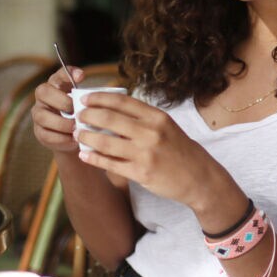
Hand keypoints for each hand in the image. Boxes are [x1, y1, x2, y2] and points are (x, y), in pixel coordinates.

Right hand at [30, 67, 82, 153]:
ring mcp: (39, 114)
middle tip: (75, 110)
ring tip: (76, 128)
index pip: (58, 75)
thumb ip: (88, 98)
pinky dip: (62, 138)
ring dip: (62, 123)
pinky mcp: (40, 132)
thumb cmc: (82, 115)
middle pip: (43, 92)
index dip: (68, 73)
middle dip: (61, 101)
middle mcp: (44, 98)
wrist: (76, 139)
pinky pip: (47, 135)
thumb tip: (96, 96)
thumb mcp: (87, 104)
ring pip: (42, 116)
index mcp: (57, 86)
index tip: (82, 76)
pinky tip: (73, 139)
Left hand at [73, 92, 235, 209]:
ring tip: (78, 134)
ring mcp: (145, 153)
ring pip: (105, 142)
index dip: (99, 98)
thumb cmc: (179, 149)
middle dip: (87, 116)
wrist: (199, 178)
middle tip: (78, 116)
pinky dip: (93, 158)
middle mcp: (150, 132)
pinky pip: (110, 164)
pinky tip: (84, 155)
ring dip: (86, 137)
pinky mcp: (141, 173)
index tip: (85, 99)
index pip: (121, 101)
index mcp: (156, 117)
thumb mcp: (166, 126)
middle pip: (108, 119)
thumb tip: (110, 110)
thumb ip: (141, 118)